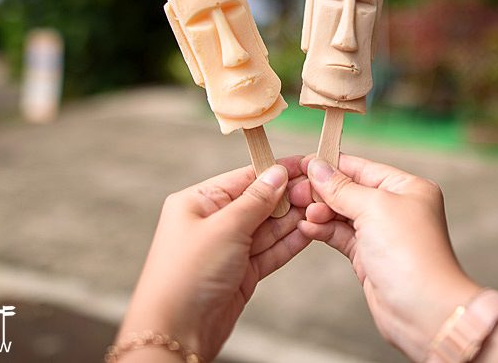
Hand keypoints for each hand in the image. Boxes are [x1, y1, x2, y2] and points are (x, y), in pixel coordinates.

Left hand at [116, 156, 311, 361]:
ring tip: (322, 207)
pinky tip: (310, 231)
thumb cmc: (186, 276)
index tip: (304, 165)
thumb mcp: (224, 228)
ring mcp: (228, 249)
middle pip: (258, 202)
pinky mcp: (241, 273)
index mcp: (197, 202)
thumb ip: (255, 200)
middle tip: (319, 189)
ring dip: (293, 219)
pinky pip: (270, 251)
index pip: (244, 178)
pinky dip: (289, 242)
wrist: (176, 333)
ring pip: (267, 228)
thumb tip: (277, 174)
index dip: (275, 172)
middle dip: (288, 196)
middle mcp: (212, 223)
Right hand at [298, 154, 481, 360]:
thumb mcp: (374, 208)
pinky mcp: (369, 256)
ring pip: (342, 213)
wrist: (422, 310)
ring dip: (320, 211)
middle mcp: (396, 207)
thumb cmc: (410, 254)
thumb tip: (317, 166)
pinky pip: (341, 235)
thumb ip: (341, 188)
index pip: (362, 167)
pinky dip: (323, 230)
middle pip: (350, 190)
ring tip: (300, 212)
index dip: (331, 165)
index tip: (302, 163)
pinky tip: (306, 226)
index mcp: (407, 187)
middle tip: (295, 192)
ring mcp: (382, 233)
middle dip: (322, 191)